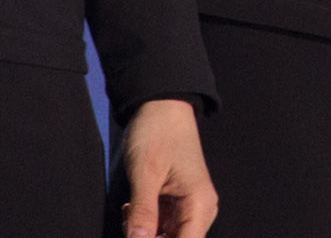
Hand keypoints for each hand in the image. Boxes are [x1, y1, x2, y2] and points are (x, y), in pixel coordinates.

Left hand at [115, 98, 215, 236]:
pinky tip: (133, 206)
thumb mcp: (146, 173)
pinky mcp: (175, 204)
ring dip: (143, 232)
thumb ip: (143, 213)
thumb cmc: (159, 131)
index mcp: (200, 204)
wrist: (160, 105)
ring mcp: (187, 208)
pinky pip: (159, 227)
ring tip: (130, 209)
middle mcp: (199, 210)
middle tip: (131, 218)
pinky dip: (143, 223)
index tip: (138, 236)